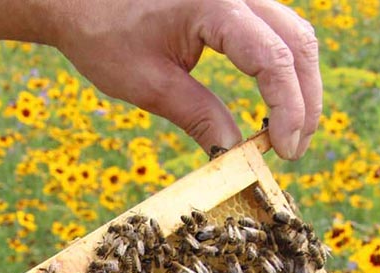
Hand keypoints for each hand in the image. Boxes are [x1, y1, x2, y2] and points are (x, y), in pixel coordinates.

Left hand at [42, 0, 320, 159]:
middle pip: (297, 42)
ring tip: (288, 132)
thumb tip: (236, 151)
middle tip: (292, 149)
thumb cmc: (102, 35)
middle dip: (303, 100)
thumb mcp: (147, 84)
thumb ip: (197, 114)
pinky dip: (283, 66)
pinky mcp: (234, 2)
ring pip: (294, 33)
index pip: (273, 59)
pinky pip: (275, 29)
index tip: (284, 150)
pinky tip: (276, 102)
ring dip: (299, 83)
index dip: (288, 108)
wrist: (76, 1)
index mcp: (214, 4)